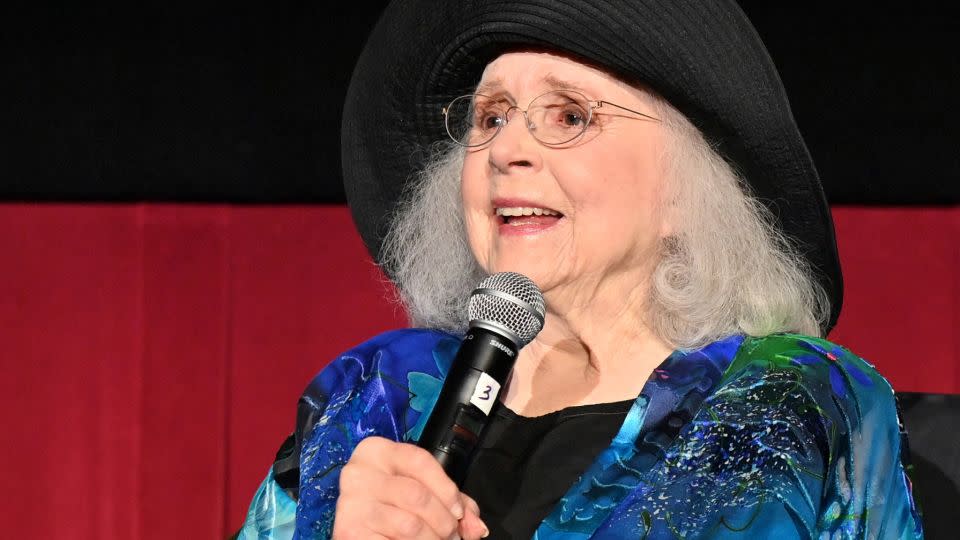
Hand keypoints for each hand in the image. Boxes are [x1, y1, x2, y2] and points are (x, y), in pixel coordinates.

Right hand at [333, 436, 487, 538]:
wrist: (358, 526)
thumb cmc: (391, 502)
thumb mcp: (421, 490)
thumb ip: (452, 502)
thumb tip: (478, 528)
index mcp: (376, 451)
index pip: (419, 460)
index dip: (446, 488)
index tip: (459, 511)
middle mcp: (358, 472)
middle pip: (417, 495)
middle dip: (444, 521)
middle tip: (453, 535)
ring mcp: (350, 503)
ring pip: (409, 524)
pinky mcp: (348, 531)